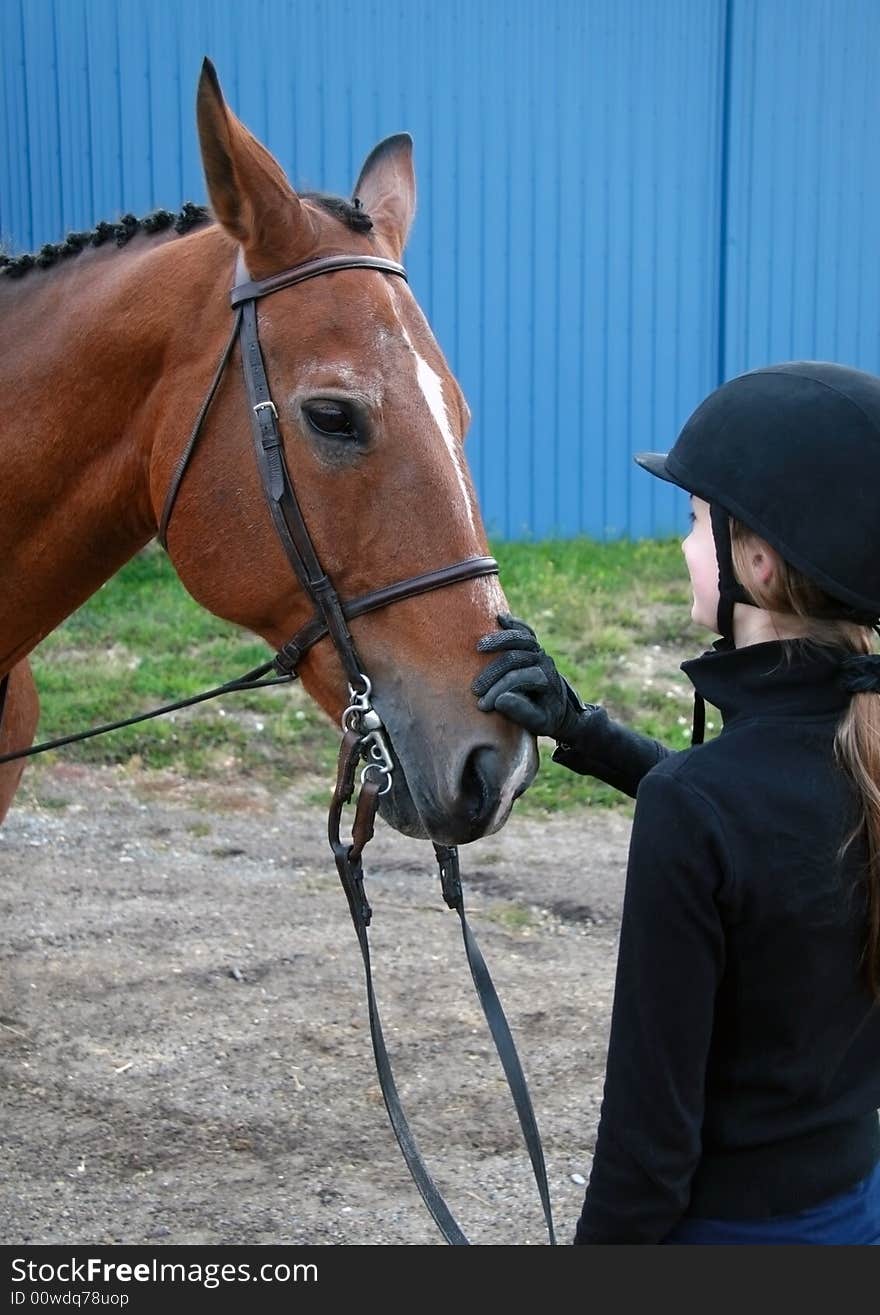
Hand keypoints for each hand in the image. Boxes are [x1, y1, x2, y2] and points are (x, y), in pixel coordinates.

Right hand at [471, 613, 585, 739]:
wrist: (560, 711)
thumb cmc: (546, 718)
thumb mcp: (538, 723)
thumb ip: (521, 712)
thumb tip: (499, 700)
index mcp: (547, 680)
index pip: (518, 678)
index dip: (498, 691)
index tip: (483, 706)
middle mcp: (544, 662)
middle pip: (515, 658)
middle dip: (492, 673)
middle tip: (475, 690)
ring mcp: (539, 652)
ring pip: (520, 639)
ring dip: (499, 641)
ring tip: (479, 647)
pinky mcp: (533, 647)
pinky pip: (525, 631)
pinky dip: (514, 624)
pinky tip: (500, 618)